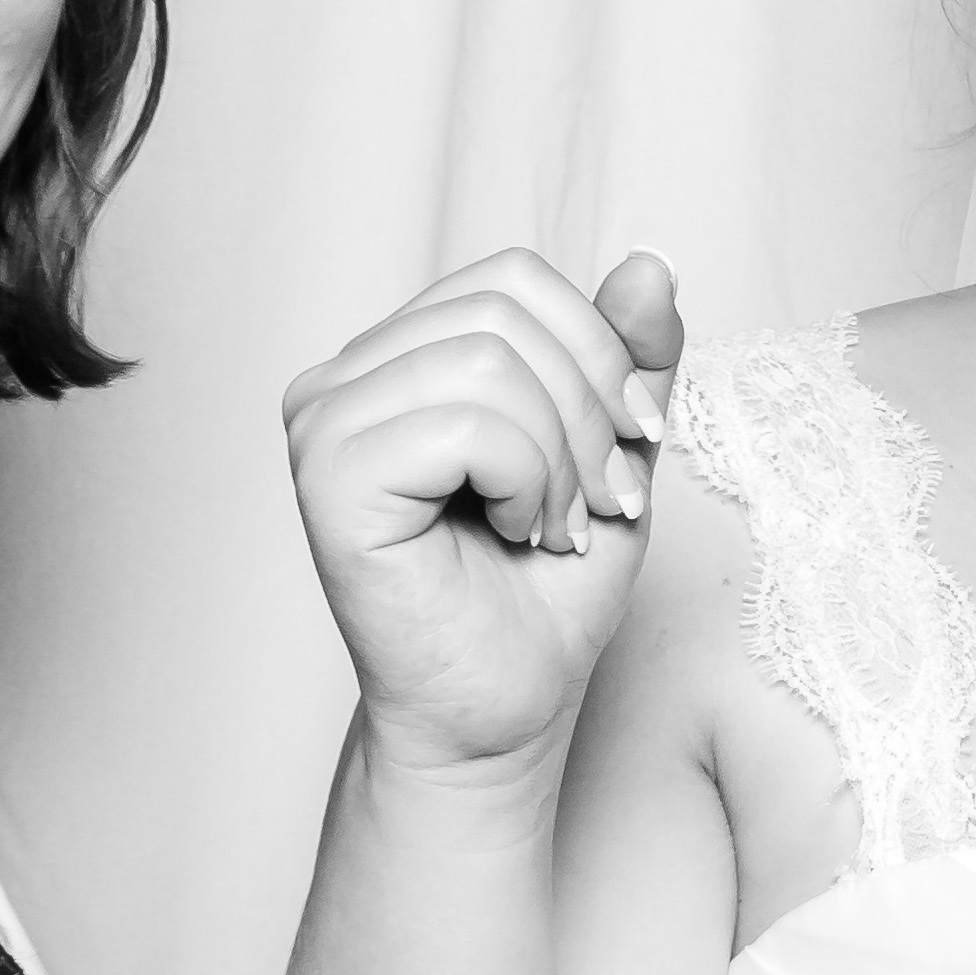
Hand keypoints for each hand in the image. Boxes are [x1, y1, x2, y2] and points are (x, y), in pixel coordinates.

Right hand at [283, 247, 684, 782]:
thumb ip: (629, 358)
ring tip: (556, 528)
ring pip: (488, 362)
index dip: (598, 348)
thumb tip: (652, 260)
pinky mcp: (328, 477)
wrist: (500, 713)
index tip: (636, 438)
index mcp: (400, 357)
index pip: (512, 278)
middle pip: (504, 312)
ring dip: (560, 457)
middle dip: (588, 409)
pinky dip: (525, 482)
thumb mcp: (611, 450)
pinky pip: (466, 424)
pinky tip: (516, 535)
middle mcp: (344, 377)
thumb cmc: (542, 595)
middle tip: (600, 501)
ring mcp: (323, 423)